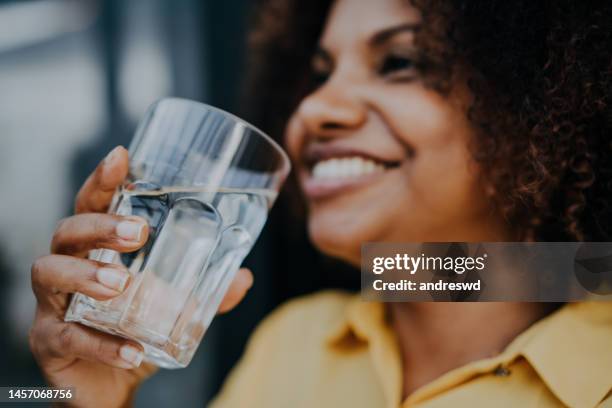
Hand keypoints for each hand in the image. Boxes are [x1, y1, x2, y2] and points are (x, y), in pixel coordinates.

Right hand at [29, 146, 253, 407]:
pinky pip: (66, 336)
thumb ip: (205, 292)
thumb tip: (244, 276)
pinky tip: (133, 351)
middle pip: (68, 231)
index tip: (122, 155)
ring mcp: (53, 304)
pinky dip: (101, 343)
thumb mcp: (173, 307)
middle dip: (99, 225)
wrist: (110, 384)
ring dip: (85, 274)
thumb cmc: (134, 329)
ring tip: (119, 283)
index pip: (92, 205)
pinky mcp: (48, 341)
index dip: (103, 179)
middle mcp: (68, 267)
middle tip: (136, 231)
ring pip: (50, 273)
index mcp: (97, 249)